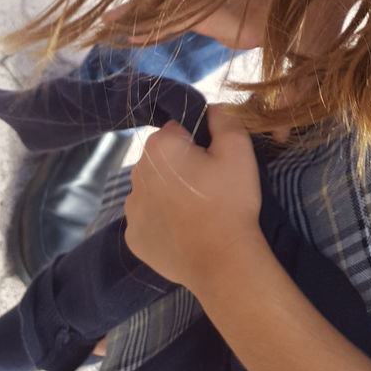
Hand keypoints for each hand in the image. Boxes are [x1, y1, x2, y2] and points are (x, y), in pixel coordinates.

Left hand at [124, 106, 263, 292]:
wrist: (223, 262)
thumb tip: (211, 108)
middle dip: (182, 166)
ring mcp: (131, 209)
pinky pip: (148, 217)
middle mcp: (136, 173)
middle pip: (162, 159)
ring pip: (153, 188)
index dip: (199, 143)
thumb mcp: (238, 150)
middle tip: (209, 187)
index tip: (214, 163)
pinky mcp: (133, 237)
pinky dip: (162, 220)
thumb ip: (224, 118)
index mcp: (159, 147)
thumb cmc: (230, 202)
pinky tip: (183, 230)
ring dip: (170, 192)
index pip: (178, 130)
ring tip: (197, 211)